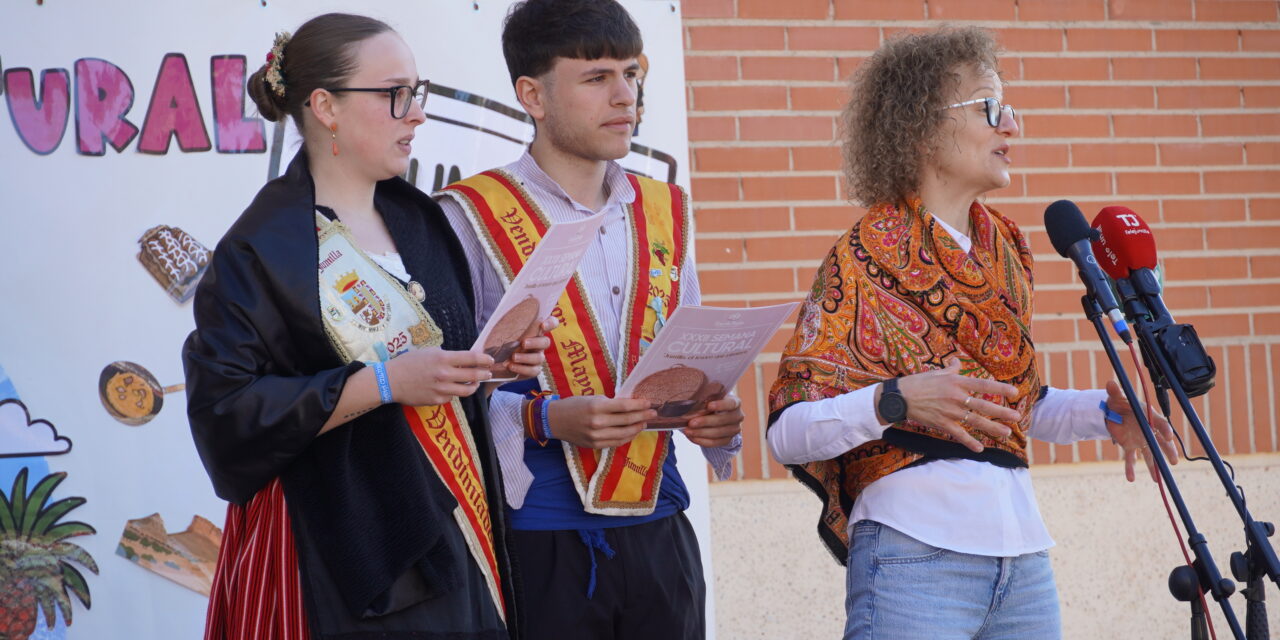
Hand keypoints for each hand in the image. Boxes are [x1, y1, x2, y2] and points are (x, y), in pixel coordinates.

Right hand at [387, 347, 493, 405]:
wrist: (390, 381)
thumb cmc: (407, 363)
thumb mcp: (428, 352)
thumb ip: (446, 355)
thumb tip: (462, 358)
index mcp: (443, 358)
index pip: (472, 358)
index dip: (484, 359)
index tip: (490, 360)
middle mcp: (445, 374)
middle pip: (474, 375)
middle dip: (485, 374)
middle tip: (488, 373)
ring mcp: (441, 389)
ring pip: (467, 390)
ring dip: (474, 386)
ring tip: (475, 383)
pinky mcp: (437, 400)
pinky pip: (452, 397)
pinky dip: (454, 393)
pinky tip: (452, 389)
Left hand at [506, 317, 557, 380]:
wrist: (497, 361)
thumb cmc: (503, 341)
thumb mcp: (505, 330)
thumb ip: (510, 323)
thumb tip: (504, 314)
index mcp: (536, 331)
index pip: (552, 323)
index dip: (551, 323)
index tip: (543, 325)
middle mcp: (540, 344)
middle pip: (545, 342)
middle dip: (535, 343)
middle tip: (523, 343)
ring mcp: (538, 357)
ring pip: (539, 358)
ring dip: (526, 357)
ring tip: (513, 357)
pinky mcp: (533, 370)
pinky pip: (533, 371)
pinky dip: (522, 369)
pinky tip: (511, 366)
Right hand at [546, 395, 654, 448]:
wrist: (555, 420)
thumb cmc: (574, 405)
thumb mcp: (592, 399)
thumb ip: (610, 403)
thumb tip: (631, 405)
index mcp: (597, 407)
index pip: (624, 407)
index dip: (639, 405)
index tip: (649, 402)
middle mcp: (597, 423)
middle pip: (627, 420)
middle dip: (643, 416)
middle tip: (654, 412)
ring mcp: (596, 436)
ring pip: (624, 434)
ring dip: (637, 428)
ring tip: (644, 422)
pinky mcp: (595, 445)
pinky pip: (616, 442)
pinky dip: (626, 437)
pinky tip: (632, 431)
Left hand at [681, 394, 742, 447]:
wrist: (717, 414)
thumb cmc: (711, 402)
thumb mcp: (710, 397)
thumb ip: (704, 399)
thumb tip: (690, 404)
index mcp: (735, 402)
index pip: (731, 404)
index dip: (720, 405)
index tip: (708, 406)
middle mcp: (737, 416)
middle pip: (722, 420)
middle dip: (705, 422)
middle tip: (691, 423)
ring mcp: (734, 430)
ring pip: (718, 433)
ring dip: (701, 433)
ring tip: (687, 431)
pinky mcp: (728, 440)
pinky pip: (715, 442)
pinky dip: (702, 440)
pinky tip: (692, 437)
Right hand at [890, 359, 1022, 452]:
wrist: (900, 397)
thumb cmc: (918, 383)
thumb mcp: (936, 373)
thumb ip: (951, 369)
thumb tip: (958, 362)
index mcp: (956, 382)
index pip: (983, 385)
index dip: (1000, 389)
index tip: (1014, 392)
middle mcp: (956, 397)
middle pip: (984, 406)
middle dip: (1002, 412)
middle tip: (1017, 417)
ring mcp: (950, 411)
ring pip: (975, 421)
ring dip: (992, 428)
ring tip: (1006, 433)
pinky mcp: (942, 423)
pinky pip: (959, 434)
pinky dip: (970, 442)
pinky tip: (980, 449)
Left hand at [1105, 380, 1178, 482]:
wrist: (1111, 410)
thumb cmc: (1119, 401)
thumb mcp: (1117, 397)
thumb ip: (1116, 392)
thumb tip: (1110, 383)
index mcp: (1148, 417)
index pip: (1160, 423)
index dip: (1165, 429)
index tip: (1168, 437)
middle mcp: (1147, 430)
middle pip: (1161, 442)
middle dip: (1168, 451)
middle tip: (1174, 461)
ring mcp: (1140, 439)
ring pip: (1149, 454)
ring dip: (1153, 466)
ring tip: (1158, 479)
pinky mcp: (1129, 446)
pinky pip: (1131, 458)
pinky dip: (1130, 468)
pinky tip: (1130, 479)